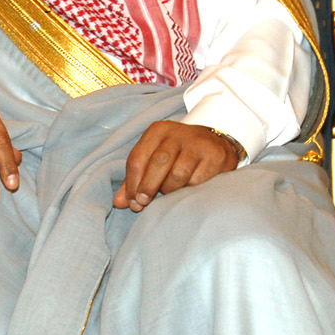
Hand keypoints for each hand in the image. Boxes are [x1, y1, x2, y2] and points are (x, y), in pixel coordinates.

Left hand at [115, 120, 241, 211]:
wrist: (216, 144)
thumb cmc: (177, 154)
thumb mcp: (154, 158)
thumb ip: (135, 179)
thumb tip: (118, 203)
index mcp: (158, 131)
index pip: (138, 157)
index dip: (132, 183)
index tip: (132, 201)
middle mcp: (178, 133)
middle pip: (158, 163)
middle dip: (147, 187)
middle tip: (143, 203)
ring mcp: (198, 144)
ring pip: (178, 174)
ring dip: (169, 190)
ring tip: (169, 192)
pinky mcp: (215, 157)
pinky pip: (197, 181)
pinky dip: (188, 190)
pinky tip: (186, 190)